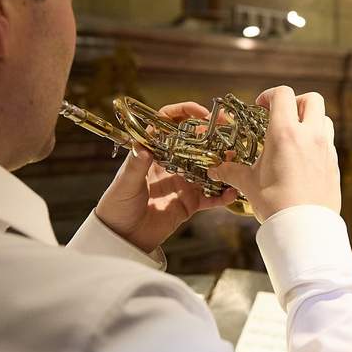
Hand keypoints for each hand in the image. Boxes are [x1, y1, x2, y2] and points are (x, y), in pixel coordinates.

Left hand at [95, 101, 238, 252]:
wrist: (122, 239)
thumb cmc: (116, 207)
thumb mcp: (125, 185)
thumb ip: (135, 166)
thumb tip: (144, 147)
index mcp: (152, 153)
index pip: (168, 124)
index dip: (184, 113)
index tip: (201, 113)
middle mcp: (170, 164)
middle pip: (194, 142)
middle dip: (212, 135)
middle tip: (228, 132)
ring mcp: (182, 183)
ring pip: (208, 168)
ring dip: (222, 164)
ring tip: (235, 162)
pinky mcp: (190, 203)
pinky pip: (210, 197)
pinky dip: (222, 195)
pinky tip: (232, 192)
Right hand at [209, 86, 339, 221]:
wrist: (304, 228)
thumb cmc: (275, 204)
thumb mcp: (249, 184)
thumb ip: (233, 171)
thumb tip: (217, 169)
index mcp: (285, 133)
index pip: (283, 95)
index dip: (270, 95)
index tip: (261, 107)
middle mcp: (310, 136)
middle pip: (313, 99)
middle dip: (296, 102)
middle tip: (281, 116)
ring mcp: (326, 149)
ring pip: (324, 119)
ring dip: (310, 120)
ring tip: (293, 136)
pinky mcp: (334, 164)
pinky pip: (328, 143)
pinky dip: (317, 142)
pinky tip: (303, 159)